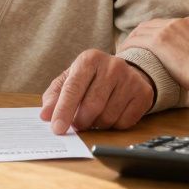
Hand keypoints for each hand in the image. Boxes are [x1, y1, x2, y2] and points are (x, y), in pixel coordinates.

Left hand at [39, 49, 153, 133]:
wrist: (126, 72)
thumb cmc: (92, 79)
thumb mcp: (70, 79)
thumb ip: (54, 96)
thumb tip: (45, 115)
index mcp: (90, 59)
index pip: (73, 88)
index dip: (63, 111)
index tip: (57, 128)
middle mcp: (112, 65)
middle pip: (92, 106)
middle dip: (81, 121)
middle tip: (78, 124)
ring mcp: (130, 79)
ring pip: (108, 117)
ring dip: (97, 124)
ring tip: (95, 116)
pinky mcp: (143, 93)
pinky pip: (124, 122)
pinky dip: (113, 126)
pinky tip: (111, 114)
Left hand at [120, 17, 188, 101]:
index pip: (166, 24)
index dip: (155, 32)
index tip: (149, 41)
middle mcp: (178, 22)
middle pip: (152, 24)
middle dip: (141, 33)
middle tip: (132, 44)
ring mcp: (168, 29)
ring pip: (142, 30)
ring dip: (132, 39)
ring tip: (125, 49)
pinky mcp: (158, 40)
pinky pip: (137, 40)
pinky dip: (128, 45)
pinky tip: (122, 53)